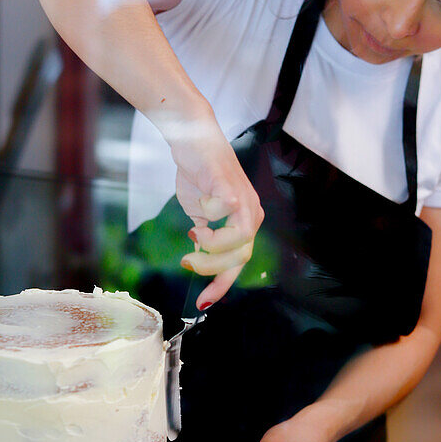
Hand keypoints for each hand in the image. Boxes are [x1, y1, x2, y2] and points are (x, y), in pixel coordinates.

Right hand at [170, 120, 263, 308]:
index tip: (204, 302)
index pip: (240, 261)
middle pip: (241, 258)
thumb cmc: (197, 172)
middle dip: (213, 271)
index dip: (221, 285)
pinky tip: (197, 216)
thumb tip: (197, 254)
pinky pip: (222, 216)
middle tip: (189, 265)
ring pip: (237, 242)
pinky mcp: (229, 187)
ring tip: (194, 238)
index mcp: (246, 219)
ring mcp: (243, 199)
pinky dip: (206, 222)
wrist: (191, 139)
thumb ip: (203, 234)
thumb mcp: (199, 211)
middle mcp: (251, 211)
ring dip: (210, 249)